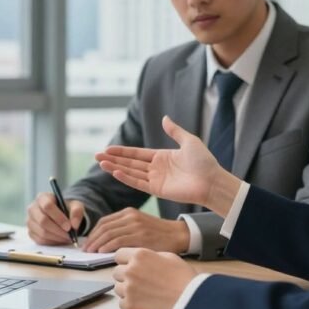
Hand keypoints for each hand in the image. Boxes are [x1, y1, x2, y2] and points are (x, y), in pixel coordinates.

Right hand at [26, 192, 84, 244]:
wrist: (61, 214)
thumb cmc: (66, 208)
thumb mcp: (75, 205)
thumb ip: (77, 211)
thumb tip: (74, 225)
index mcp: (42, 197)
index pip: (47, 206)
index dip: (58, 217)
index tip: (69, 226)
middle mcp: (32, 208)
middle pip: (43, 221)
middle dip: (58, 230)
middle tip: (69, 235)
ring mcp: (30, 221)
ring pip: (41, 232)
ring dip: (56, 237)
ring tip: (67, 237)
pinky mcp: (31, 232)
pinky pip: (40, 240)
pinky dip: (52, 242)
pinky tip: (60, 239)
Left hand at [82, 207, 189, 253]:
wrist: (178, 235)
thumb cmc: (159, 235)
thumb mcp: (139, 226)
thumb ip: (124, 230)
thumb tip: (104, 244)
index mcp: (129, 212)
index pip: (104, 221)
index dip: (93, 233)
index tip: (87, 243)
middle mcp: (130, 216)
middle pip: (104, 227)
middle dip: (92, 239)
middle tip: (85, 250)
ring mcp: (135, 225)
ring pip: (109, 233)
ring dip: (97, 243)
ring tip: (91, 252)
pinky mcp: (140, 235)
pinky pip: (118, 240)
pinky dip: (107, 246)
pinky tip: (102, 252)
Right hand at [96, 115, 242, 215]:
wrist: (212, 180)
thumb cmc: (204, 162)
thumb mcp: (189, 141)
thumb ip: (174, 131)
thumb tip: (164, 118)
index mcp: (161, 157)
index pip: (136, 154)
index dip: (122, 151)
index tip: (107, 149)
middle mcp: (156, 169)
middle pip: (130, 163)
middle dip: (113, 159)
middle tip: (96, 156)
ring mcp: (156, 180)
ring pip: (131, 172)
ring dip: (115, 168)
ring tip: (101, 163)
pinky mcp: (157, 190)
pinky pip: (138, 183)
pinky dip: (126, 178)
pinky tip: (115, 171)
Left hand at [112, 248, 196, 308]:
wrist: (191, 300)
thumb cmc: (184, 278)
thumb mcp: (169, 256)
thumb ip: (149, 256)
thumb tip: (141, 259)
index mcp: (139, 255)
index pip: (119, 255)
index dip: (125, 261)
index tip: (130, 266)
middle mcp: (130, 270)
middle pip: (116, 272)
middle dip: (126, 276)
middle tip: (140, 282)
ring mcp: (129, 288)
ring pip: (117, 288)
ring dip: (127, 290)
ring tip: (143, 293)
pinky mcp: (130, 305)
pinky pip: (121, 303)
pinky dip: (130, 304)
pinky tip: (144, 303)